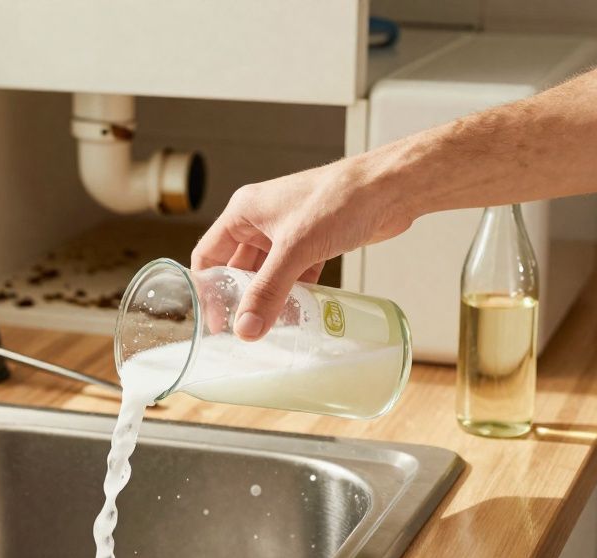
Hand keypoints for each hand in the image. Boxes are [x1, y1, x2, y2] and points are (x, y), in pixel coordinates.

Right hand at [191, 157, 411, 339]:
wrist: (390, 188)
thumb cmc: (339, 200)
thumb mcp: (295, 249)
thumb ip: (268, 291)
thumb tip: (246, 329)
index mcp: (245, 211)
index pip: (209, 253)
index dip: (207, 287)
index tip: (214, 319)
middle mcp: (262, 220)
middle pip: (238, 266)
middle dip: (239, 297)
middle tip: (241, 330)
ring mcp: (288, 231)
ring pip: (268, 273)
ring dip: (267, 298)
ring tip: (267, 329)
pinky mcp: (313, 241)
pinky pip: (294, 274)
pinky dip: (294, 293)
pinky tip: (297, 314)